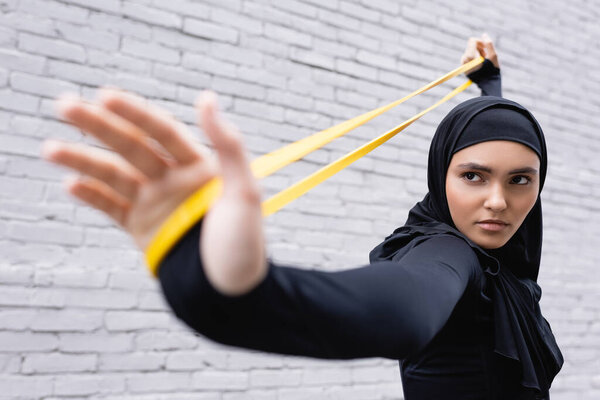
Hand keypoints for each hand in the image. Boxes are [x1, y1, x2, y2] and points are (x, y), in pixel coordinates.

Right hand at [41, 89, 266, 294]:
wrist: (228, 294)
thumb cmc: (242, 244)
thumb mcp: (245, 192)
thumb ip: (228, 145)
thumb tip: (207, 97)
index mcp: (198, 166)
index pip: (161, 132)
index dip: (134, 113)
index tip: (105, 97)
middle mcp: (172, 179)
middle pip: (130, 146)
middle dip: (98, 126)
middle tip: (63, 104)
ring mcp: (154, 203)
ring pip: (113, 175)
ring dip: (82, 160)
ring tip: (49, 149)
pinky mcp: (140, 228)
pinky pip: (110, 207)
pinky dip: (90, 196)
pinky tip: (70, 184)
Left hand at [461, 33, 498, 73]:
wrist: (488, 83)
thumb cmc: (491, 70)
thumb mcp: (493, 55)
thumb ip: (489, 44)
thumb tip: (484, 35)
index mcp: (469, 56)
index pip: (472, 41)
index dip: (481, 41)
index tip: (486, 47)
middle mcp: (464, 59)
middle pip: (471, 46)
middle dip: (480, 48)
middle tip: (486, 56)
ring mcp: (462, 64)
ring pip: (470, 51)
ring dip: (478, 53)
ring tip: (484, 60)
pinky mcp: (463, 67)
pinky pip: (468, 56)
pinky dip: (475, 57)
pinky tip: (480, 63)